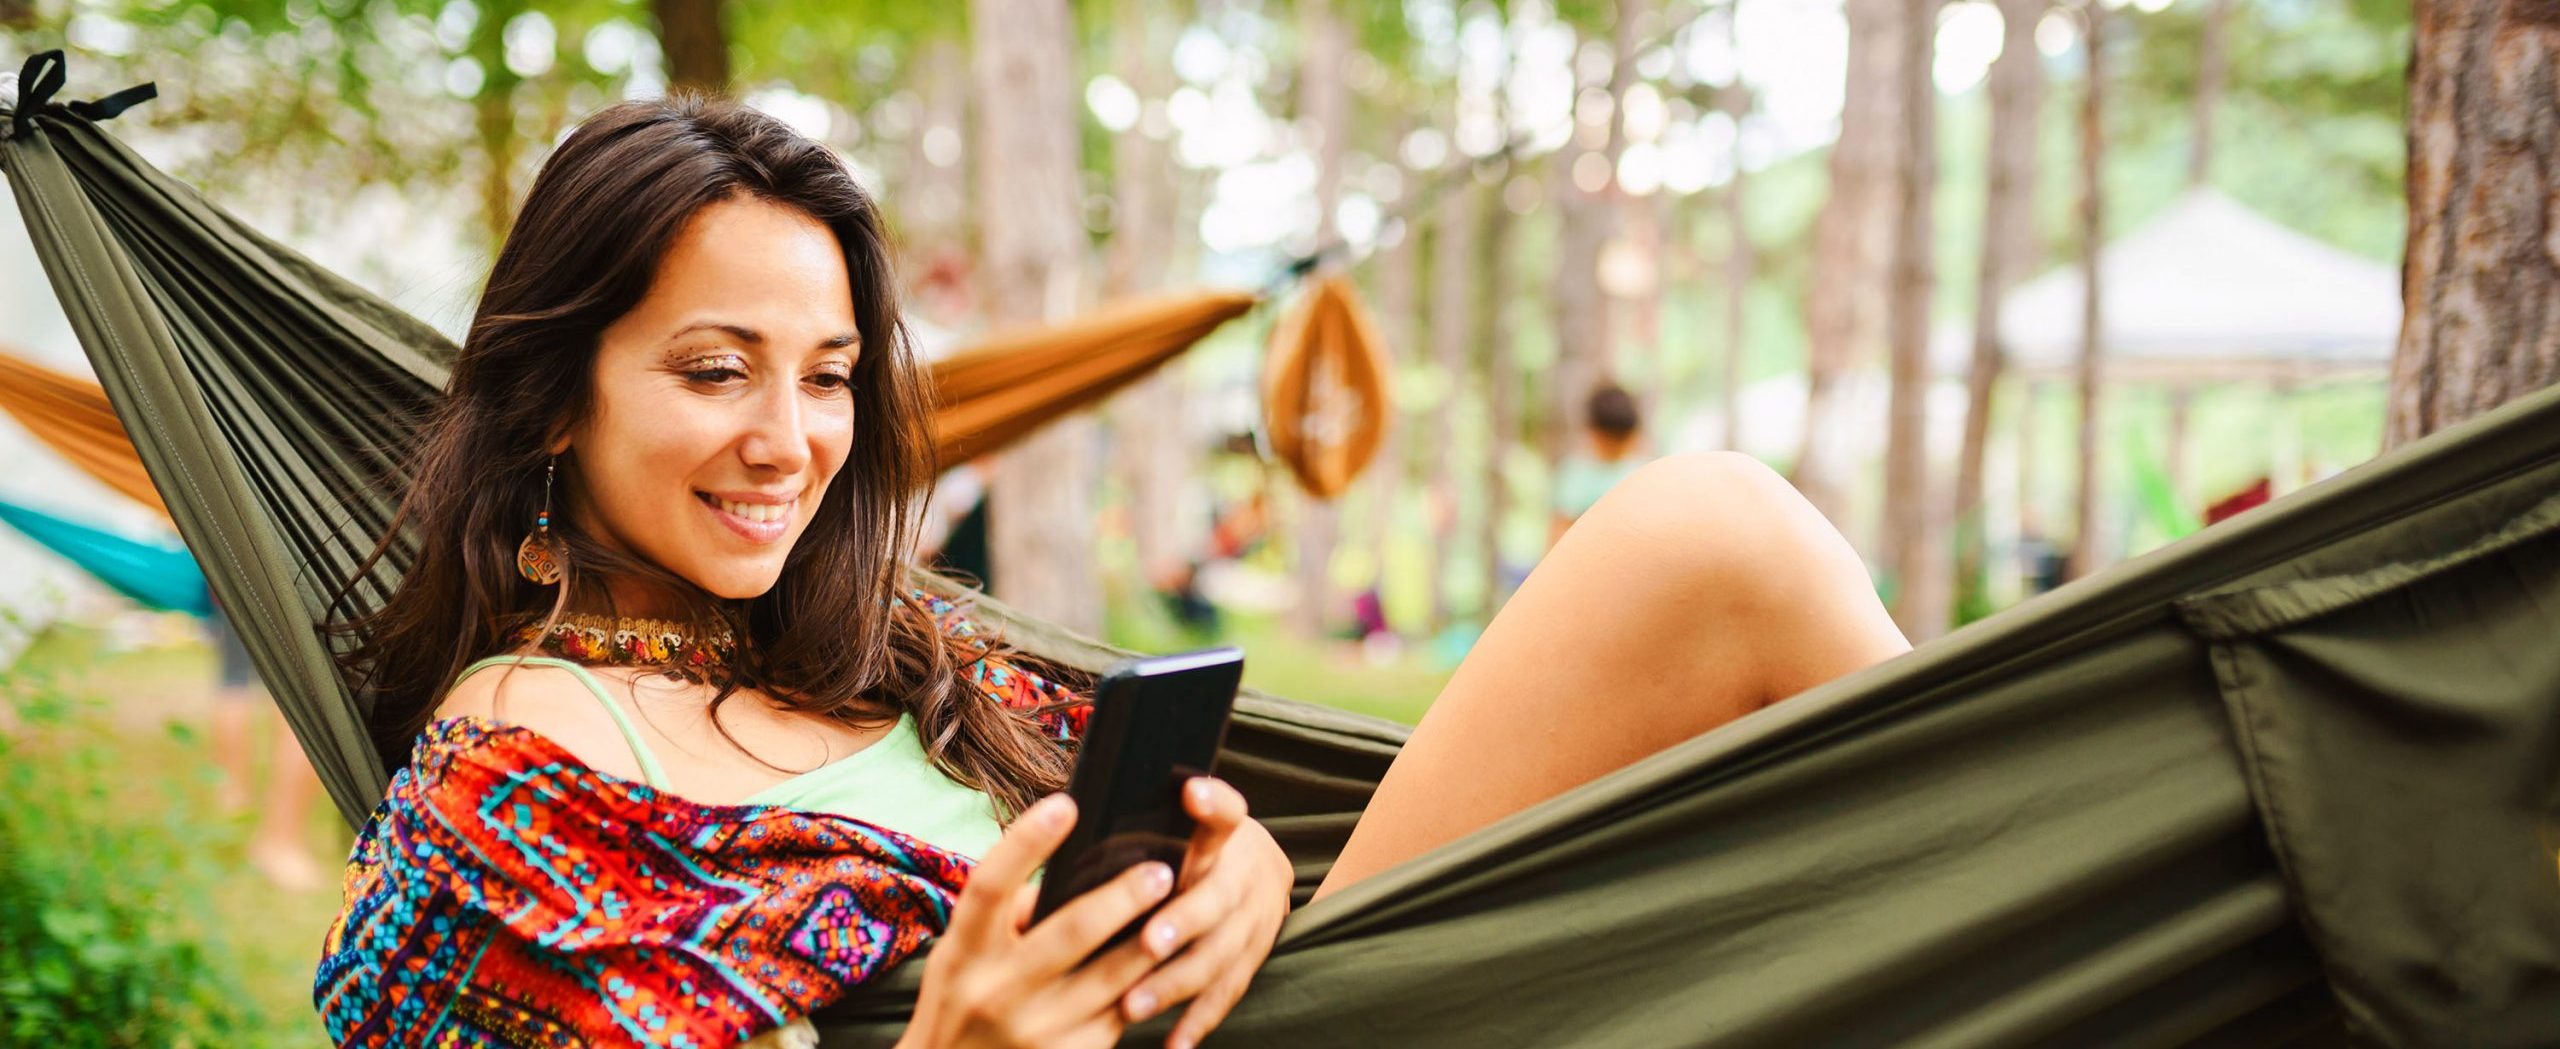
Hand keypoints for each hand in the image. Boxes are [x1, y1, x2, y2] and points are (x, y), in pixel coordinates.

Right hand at [898, 795, 1174, 1048]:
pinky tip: (1167, 960)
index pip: (990, 886)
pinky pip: (1116, 1017)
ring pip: (1110, 979)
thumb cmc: (963, 999)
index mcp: (962, 952)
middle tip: (1162, 868)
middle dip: (1123, 897)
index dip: (1027, 842)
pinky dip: (1143, 986)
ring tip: (1180, 903)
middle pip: (1070, 932)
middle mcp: (993, 992)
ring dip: (1150, 939)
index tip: (1065, 803)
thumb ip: (1008, 915)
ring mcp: (1032, 1032)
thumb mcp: (963, 954)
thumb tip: (1078, 871)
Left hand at [1116, 777, 1292, 1048]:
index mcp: (1221, 839)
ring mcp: (1252, 924)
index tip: (1190, 791)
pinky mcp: (1251, 959)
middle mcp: (1241, 879)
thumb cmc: (1193, 845)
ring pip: (1217, 956)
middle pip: (1217, 899)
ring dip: (1176, 981)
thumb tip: (1070, 816)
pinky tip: (1172, 1044)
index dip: (1213, 802)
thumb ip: (1146, 823)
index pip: (1225, 811)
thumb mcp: (1183, 823)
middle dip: (1183, 920)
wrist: (1261, 872)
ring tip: (1134, 1004)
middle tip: (1149, 940)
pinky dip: (1198, 1020)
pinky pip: (1226, 994)